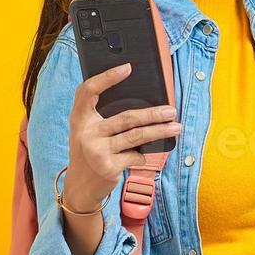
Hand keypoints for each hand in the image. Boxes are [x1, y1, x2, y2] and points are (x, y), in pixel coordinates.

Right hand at [63, 63, 182, 208]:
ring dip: (160, 131)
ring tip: (176, 127)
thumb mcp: (87, 132)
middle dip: (153, 114)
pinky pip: (136, 157)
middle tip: (171, 110)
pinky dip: (142, 156)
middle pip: (126, 117)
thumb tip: (141, 102)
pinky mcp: (108, 167)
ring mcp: (97, 150)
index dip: (107, 77)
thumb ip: (102, 117)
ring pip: (136, 136)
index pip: (88, 90)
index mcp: (79, 118)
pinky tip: (141, 156)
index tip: (127, 68)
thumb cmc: (89, 152)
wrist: (80, 186)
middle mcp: (86, 132)